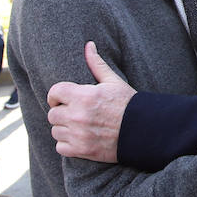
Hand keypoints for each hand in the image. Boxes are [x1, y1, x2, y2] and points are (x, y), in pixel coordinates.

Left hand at [46, 42, 135, 161]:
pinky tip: (78, 139)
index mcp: (84, 96)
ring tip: (76, 126)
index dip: (56, 95)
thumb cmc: (128, 104)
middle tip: (72, 113)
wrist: (143, 131)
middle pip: (52, 114)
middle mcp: (78, 116)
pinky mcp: (82, 151)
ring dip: (63, 129)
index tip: (62, 98)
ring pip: (55, 131)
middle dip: (61, 112)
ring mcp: (79, 135)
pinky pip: (60, 147)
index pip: (54, 92)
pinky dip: (66, 145)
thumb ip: (97, 64)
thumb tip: (89, 45)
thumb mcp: (113, 81)